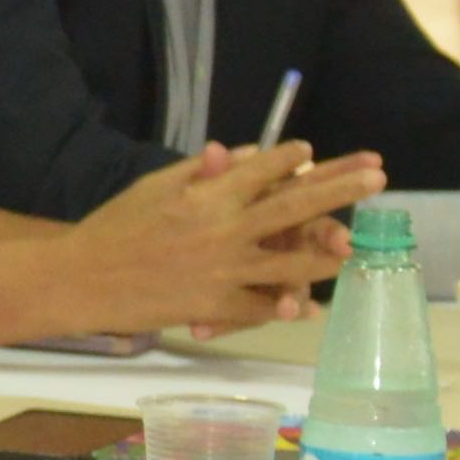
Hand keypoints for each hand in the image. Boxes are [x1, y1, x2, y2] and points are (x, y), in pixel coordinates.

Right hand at [56, 144, 366, 334]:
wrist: (82, 279)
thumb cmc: (115, 226)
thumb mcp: (155, 187)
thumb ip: (202, 172)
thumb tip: (243, 154)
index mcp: (208, 195)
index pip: (264, 169)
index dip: (292, 157)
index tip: (311, 152)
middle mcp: (226, 230)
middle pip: (296, 206)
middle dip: (341, 188)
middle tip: (377, 176)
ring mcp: (225, 271)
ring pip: (292, 263)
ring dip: (328, 253)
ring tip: (352, 246)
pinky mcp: (217, 306)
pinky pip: (262, 307)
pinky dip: (286, 306)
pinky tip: (309, 306)